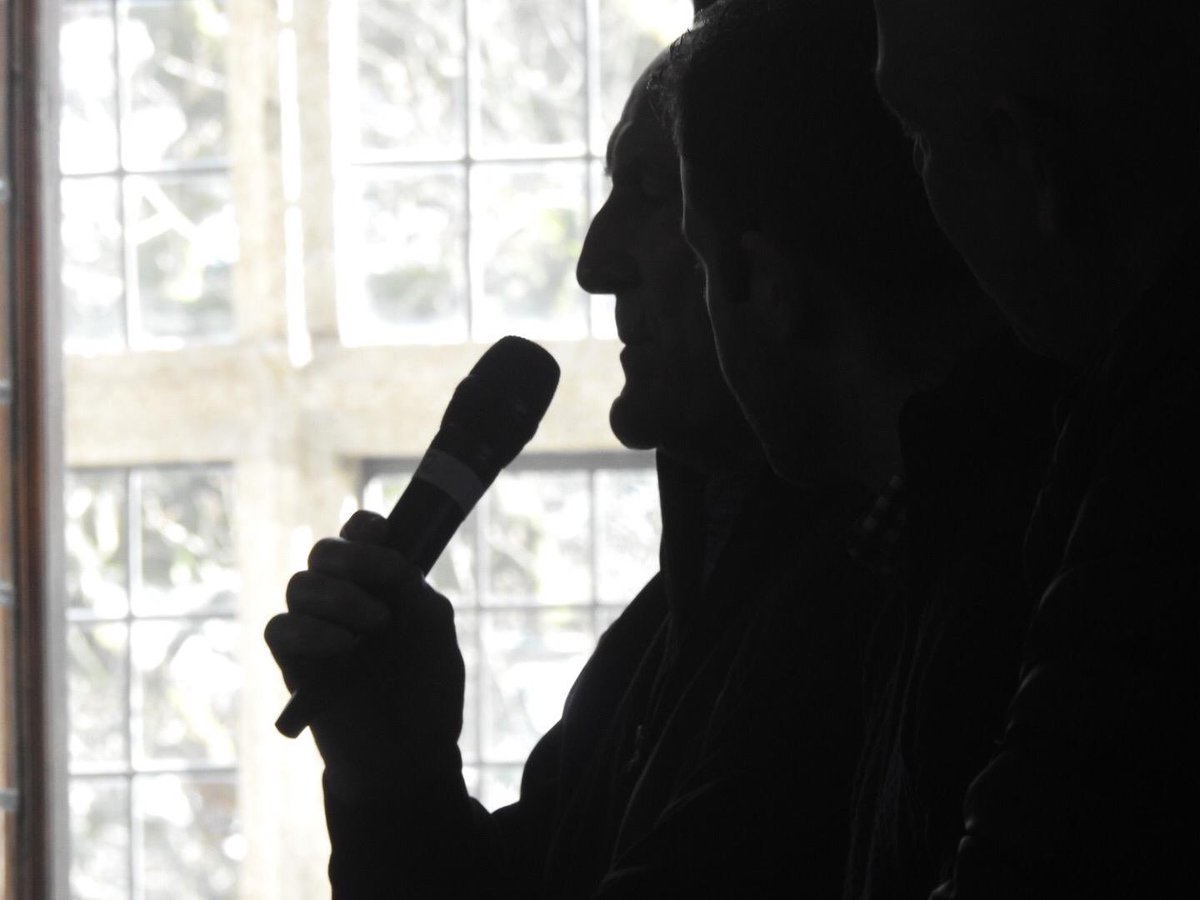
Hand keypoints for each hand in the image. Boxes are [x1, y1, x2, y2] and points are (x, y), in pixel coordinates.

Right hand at [264, 510, 464, 803]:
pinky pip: (278, 629)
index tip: (383, 535)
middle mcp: (344, 600)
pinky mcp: (295, 664)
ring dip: (338, 597)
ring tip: (373, 628)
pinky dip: (309, 629)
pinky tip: (343, 647)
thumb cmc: (427, 690)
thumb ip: (411, 587)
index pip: (357, 536)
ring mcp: (317, 630)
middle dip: (351, 560)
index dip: (364, 528)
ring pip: (299, 586)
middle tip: (384, 596)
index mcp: (380, 584)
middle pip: (323, 553)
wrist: (410, 753)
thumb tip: (386, 561)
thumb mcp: (433, 628)